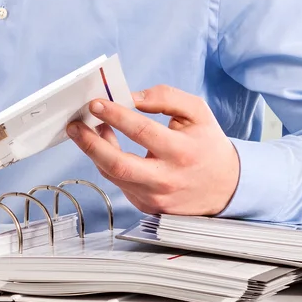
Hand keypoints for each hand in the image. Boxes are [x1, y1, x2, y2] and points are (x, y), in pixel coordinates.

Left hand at [65, 84, 239, 216]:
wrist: (227, 187)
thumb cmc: (207, 145)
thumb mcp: (197, 113)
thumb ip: (166, 97)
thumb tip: (132, 95)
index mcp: (182, 151)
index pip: (141, 131)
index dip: (115, 115)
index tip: (95, 103)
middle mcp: (167, 178)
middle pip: (118, 164)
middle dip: (90, 143)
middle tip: (74, 125)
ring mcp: (155, 196)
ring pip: (114, 175)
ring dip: (94, 151)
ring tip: (84, 131)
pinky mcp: (147, 206)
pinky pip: (119, 183)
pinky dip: (106, 163)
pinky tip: (102, 146)